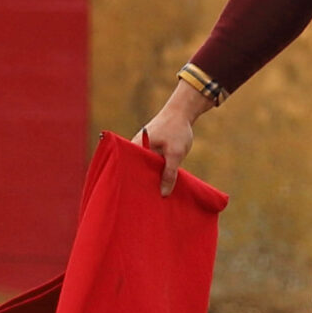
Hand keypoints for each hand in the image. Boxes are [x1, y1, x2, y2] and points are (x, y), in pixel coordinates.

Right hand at [140, 79, 212, 196]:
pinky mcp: (151, 149)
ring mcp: (144, 148)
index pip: (128, 169)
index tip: (137, 198)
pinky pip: (151, 164)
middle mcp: (136, 148)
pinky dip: (156, 172)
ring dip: (150, 178)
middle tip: (147, 202)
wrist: (183, 111)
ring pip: (145, 168)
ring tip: (153, 196)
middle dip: (142, 184)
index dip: (132, 184)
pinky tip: (161, 184)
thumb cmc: (177, 130)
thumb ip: (169, 174)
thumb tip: (164, 194)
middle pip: (136, 170)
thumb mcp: (175, 154)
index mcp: (136, 147)